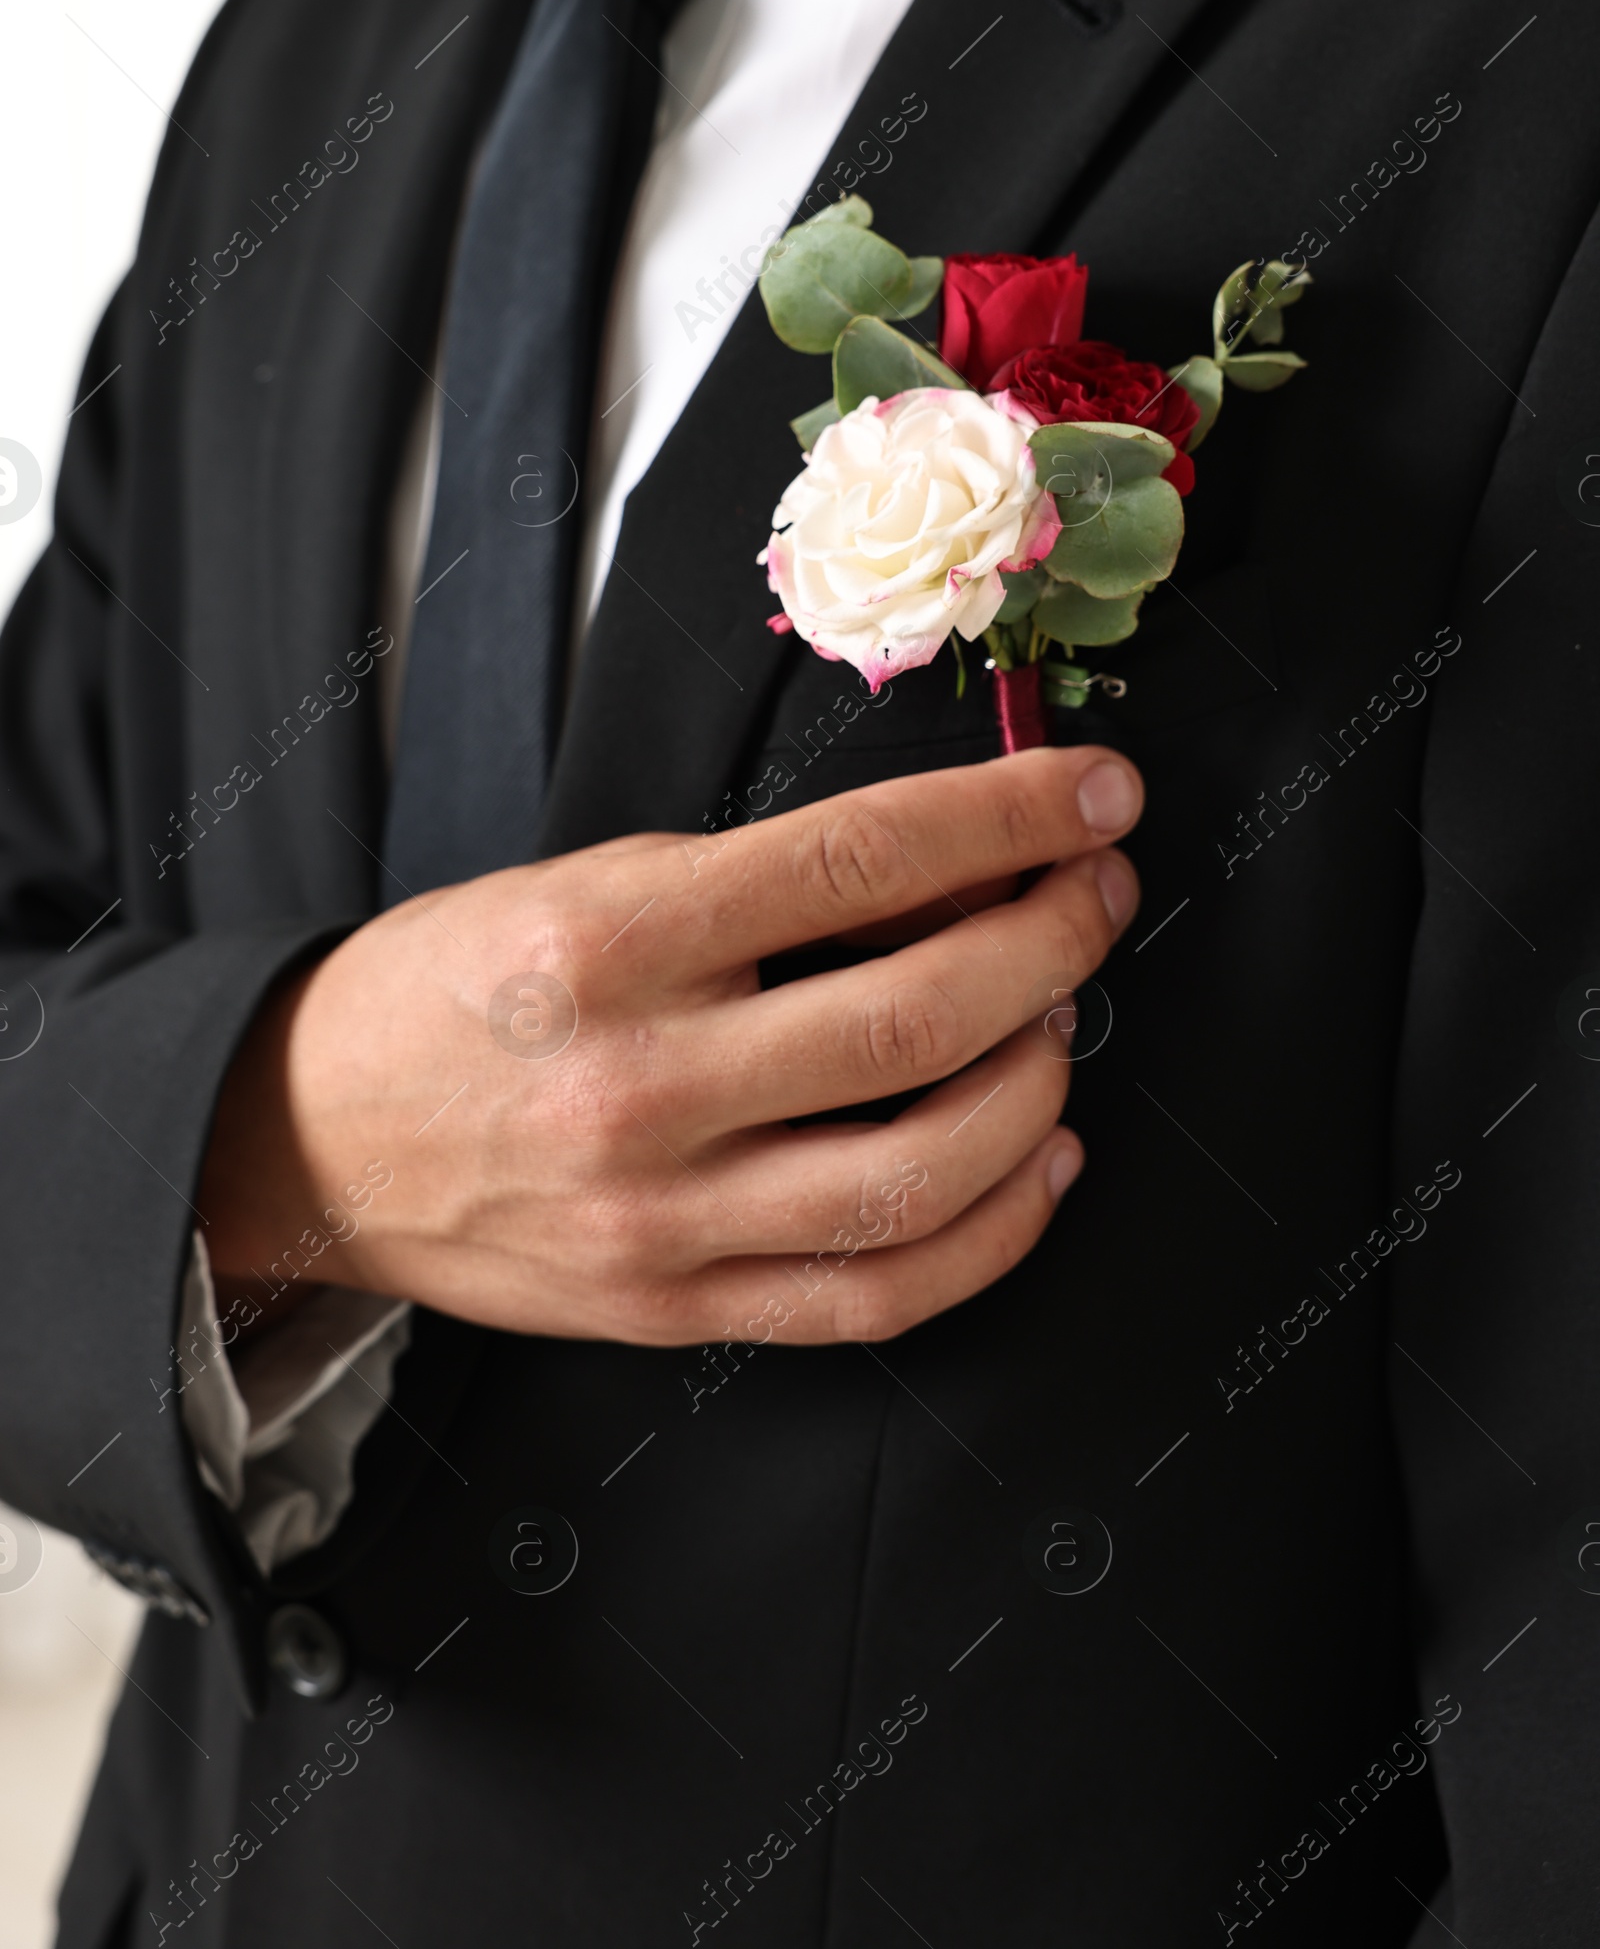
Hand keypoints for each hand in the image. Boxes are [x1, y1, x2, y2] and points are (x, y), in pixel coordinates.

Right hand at [200, 746, 1141, 1346]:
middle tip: (1096, 896)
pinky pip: (878, 1293)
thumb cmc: (463, 985)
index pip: (862, 859)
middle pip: (917, 1018)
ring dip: (1038, 1083)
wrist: (320, 1135)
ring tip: (1059, 1019)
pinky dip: (995, 1230)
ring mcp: (663, 1215)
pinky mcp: (677, 1309)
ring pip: (922, 1171)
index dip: (1009, 817)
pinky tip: (1041, 1159)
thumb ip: (764, 883)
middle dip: (1052, 942)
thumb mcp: (591, 880)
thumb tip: (955, 872)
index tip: (1095, 794)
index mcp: (613, 939)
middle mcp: (642, 1082)